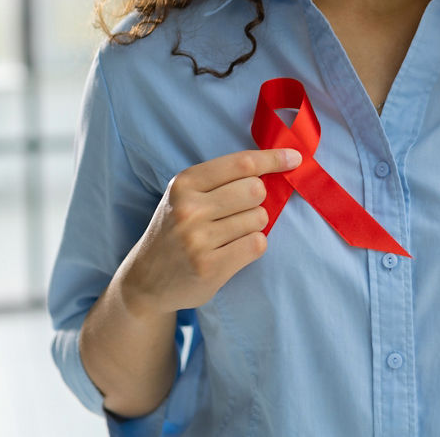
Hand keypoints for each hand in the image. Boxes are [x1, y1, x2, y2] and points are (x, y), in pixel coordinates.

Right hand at [116, 147, 301, 317]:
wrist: (145, 281)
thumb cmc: (174, 230)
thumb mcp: (185, 195)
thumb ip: (222, 180)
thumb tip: (276, 167)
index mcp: (184, 184)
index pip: (242, 164)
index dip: (273, 159)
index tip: (294, 158)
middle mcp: (189, 209)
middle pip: (256, 190)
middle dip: (257, 199)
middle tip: (238, 211)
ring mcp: (199, 240)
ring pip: (259, 218)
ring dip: (253, 225)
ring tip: (228, 234)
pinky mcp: (210, 267)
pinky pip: (257, 244)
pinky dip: (252, 245)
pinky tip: (232, 250)